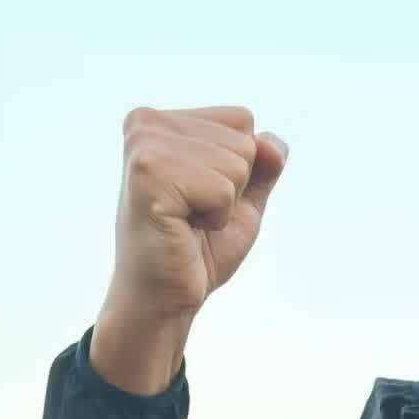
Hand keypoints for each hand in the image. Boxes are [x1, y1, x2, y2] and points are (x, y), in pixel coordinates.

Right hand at [107, 105, 289, 320]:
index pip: (242, 120)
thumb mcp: (242, 201)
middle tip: (194, 216)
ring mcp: (145, 146)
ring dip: (224, 206)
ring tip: (187, 222)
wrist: (165, 298)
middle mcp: (147, 123)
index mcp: (162, 121)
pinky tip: (183, 228)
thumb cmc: (197, 250)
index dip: (239, 170)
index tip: (201, 197)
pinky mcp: (149, 174)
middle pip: (243, 141)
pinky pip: (222, 190)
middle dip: (232, 189)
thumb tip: (274, 142)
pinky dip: (216, 218)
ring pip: (237, 164)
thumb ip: (263, 166)